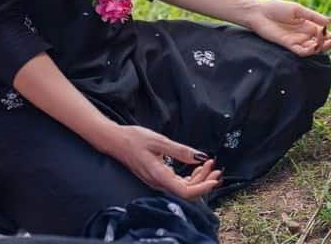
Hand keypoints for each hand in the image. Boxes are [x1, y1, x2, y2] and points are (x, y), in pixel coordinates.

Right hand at [99, 124, 222, 200]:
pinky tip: (196, 167)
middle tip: (216, 167)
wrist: (114, 140)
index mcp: (159, 176)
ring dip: (199, 178)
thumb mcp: (160, 141)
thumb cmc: (134, 139)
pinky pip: (177, 183)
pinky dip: (190, 177)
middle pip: (186, 191)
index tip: (215, 178)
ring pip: (183, 187)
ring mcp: (157, 181)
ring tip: (209, 165)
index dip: (202, 188)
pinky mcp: (157, 177)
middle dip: (204, 181)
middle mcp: (158, 183)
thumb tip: (201, 157)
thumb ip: (181, 151)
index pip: (185, 191)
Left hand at [247, 0, 330, 56]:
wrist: (259, 13)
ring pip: (314, 49)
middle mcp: (304, 35)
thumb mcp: (298, 10)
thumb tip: (330, 22)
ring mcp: (297, 41)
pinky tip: (316, 45)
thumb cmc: (277, 8)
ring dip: (323, 46)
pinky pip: (302, 52)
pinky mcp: (288, 46)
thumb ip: (314, 16)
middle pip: (322, 43)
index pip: (325, 33)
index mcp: (308, 25)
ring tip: (327, 38)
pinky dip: (310, 50)